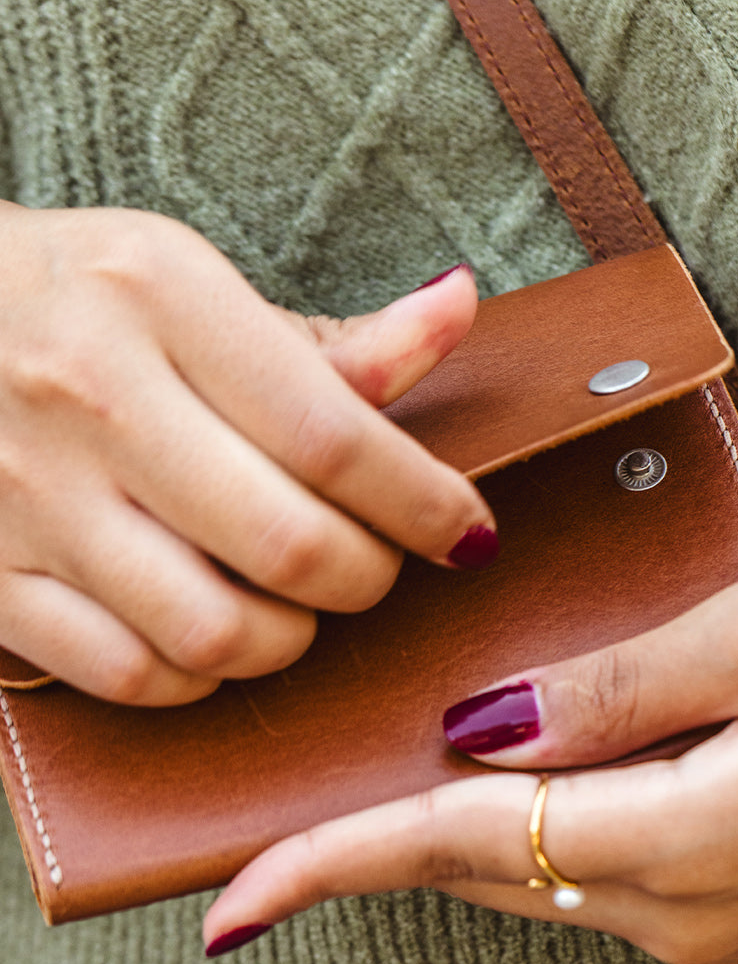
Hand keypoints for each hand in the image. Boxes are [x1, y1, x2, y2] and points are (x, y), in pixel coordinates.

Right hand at [0, 203, 493, 703]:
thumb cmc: (83, 302)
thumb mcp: (199, 286)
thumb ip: (338, 336)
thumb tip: (460, 308)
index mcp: (161, 298)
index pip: (336, 437)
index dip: (428, 506)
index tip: (467, 535)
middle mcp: (91, 396)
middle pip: (290, 547)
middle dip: (367, 577)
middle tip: (374, 564)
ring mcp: (30, 496)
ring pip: (214, 631)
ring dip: (289, 638)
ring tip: (296, 603)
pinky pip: (130, 674)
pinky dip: (198, 677)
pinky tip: (215, 637)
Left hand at [202, 570, 737, 963]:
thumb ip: (607, 687)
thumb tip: (480, 731)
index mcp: (684, 841)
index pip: (465, 847)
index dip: (336, 862)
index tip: (230, 902)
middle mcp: (678, 910)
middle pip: (480, 873)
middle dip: (368, 851)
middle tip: (268, 825)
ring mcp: (703, 922)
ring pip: (526, 878)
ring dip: (441, 838)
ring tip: (357, 792)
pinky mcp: (723, 905)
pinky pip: (584, 874)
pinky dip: (518, 835)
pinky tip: (495, 785)